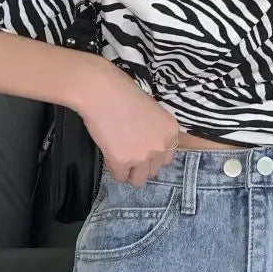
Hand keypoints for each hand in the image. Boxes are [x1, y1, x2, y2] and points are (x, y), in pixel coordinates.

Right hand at [77, 62, 179, 186]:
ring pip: (138, 180)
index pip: (166, 158)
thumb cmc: (122, 91)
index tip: (139, 148)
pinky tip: (108, 153)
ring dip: (128, 171)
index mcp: (171, 132)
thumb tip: (146, 145)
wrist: (101, 91)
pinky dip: (113, 168)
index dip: (151, 155)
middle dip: (141, 165)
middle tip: (126, 151)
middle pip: (154, 171)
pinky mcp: (123, 162)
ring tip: (117, 156)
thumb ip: (154, 130)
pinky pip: (119, 176)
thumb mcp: (150, 110)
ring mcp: (143, 156)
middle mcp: (161, 146)